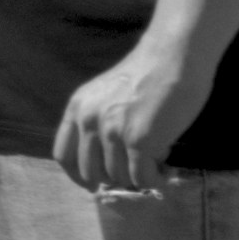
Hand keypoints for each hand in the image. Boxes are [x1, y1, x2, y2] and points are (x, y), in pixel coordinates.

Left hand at [51, 34, 207, 188]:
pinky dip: (154, 180)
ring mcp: (113, 130)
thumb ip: (99, 122)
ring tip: (157, 159)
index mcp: (77, 108)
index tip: (94, 184)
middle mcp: (89, 120)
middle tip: (136, 172)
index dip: (78, 175)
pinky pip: (141, 177)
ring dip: (139, 176)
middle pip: (91, 172)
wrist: (174, 55)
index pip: (63, 155)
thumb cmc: (148, 74)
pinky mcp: (140, 139)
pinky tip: (165, 169)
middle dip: (114, 179)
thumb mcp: (106, 95)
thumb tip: (107, 163)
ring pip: (119, 177)